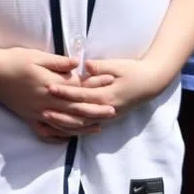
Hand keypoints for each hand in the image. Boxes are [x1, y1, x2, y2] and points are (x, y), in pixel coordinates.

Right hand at [0, 45, 105, 135]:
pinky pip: (46, 132)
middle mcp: (46, 103)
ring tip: (97, 128)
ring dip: (82, 127)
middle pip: (75, 111)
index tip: (110, 89)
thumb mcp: (38, 56)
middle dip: (95, 112)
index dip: (95, 90)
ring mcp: (38, 113)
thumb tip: (79, 64)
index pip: (78, 91)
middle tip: (112, 112)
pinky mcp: (29, 118)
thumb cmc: (15, 60)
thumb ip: (59, 62)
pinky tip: (69, 137)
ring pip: (64, 124)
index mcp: (50, 86)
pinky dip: (59, 136)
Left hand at [45, 56, 171, 120]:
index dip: (65, 91)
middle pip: (79, 113)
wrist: (150, 83)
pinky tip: (63, 128)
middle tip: (42, 108)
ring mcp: (108, 116)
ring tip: (49, 120)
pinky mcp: (109, 118)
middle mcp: (107, 109)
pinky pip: (89, 126)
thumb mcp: (118, 65)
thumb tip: (85, 65)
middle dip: (60, 111)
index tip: (50, 87)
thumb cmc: (133, 71)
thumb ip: (100, 67)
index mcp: (107, 95)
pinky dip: (75, 129)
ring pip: (83, 124)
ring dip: (65, 123)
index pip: (82, 95)